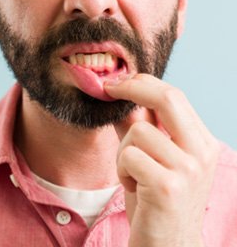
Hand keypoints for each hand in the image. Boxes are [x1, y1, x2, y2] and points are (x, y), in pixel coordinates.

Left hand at [104, 74, 219, 246]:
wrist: (167, 246)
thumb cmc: (155, 199)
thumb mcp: (151, 157)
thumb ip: (138, 126)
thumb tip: (118, 95)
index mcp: (201, 142)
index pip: (174, 96)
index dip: (142, 82)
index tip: (117, 81)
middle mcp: (202, 153)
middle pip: (167, 99)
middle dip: (132, 87)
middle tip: (108, 88)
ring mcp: (188, 170)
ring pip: (138, 132)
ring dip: (123, 151)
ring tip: (132, 174)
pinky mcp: (167, 187)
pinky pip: (129, 156)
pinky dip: (122, 170)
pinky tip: (134, 188)